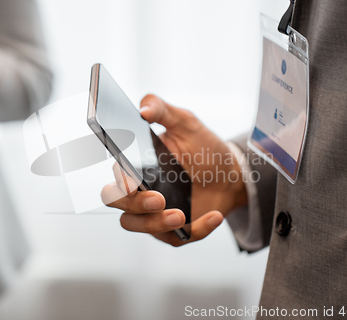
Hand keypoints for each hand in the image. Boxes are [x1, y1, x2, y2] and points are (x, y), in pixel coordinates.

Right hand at [101, 94, 247, 245]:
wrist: (231, 173)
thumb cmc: (202, 147)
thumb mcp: (186, 123)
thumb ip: (162, 110)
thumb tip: (142, 109)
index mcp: (136, 165)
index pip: (115, 176)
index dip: (120, 181)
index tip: (132, 181)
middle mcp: (138, 191)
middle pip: (117, 204)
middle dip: (134, 204)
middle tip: (158, 199)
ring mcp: (153, 213)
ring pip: (137, 225)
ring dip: (155, 224)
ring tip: (180, 215)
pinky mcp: (174, 231)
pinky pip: (176, 238)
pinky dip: (196, 230)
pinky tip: (214, 216)